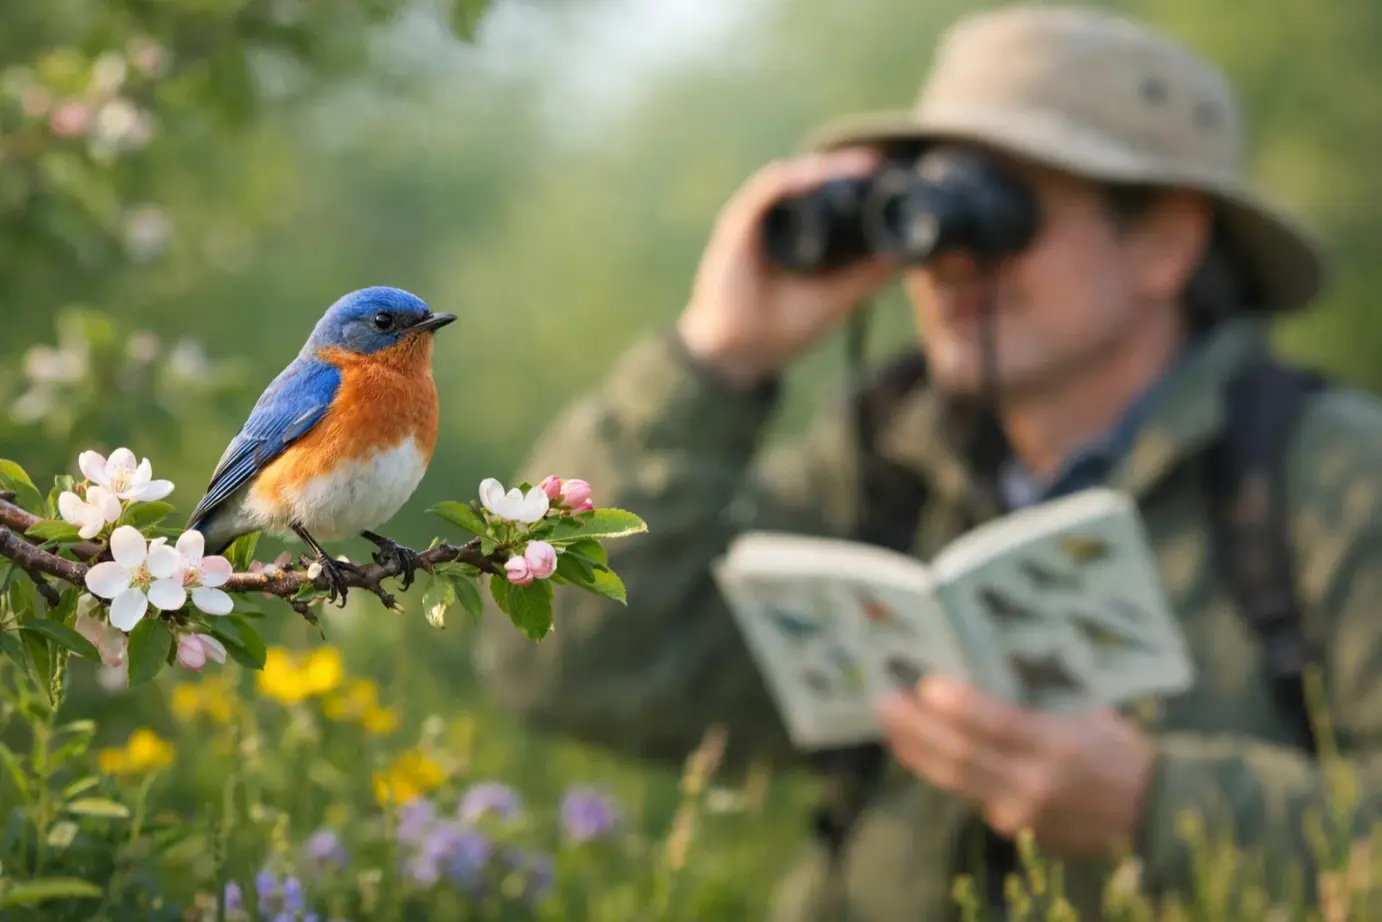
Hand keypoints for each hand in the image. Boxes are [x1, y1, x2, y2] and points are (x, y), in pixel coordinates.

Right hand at [676, 147, 897, 389]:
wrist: (741, 353)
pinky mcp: (737, 225)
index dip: (856, 183)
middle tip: (880, 164)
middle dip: (846, 169)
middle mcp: (777, 221)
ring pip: (793, 179)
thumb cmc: (784, 328)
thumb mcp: (840, 297)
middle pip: (812, 181)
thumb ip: (870, 275)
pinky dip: (791, 181)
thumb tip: (914, 252)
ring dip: (826, 170)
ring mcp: (756, 221)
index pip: (829, 196)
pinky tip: (815, 176)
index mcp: (800, 234)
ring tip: (859, 167)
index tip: (892, 177)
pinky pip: (765, 192)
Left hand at [876, 676, 1156, 859]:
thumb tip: (988, 674)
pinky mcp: (1015, 829)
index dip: (959, 707)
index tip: (926, 685)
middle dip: (916, 729)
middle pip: (962, 758)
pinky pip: (969, 793)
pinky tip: (919, 749)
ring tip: (889, 723)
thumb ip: (1040, 705)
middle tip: (884, 701)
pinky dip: (940, 769)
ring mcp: (1022, 812)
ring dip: (916, 751)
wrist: (1152, 816)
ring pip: (956, 781)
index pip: (999, 727)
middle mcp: (1037, 784)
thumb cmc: (1121, 751)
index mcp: (1061, 747)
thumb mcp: (1091, 716)